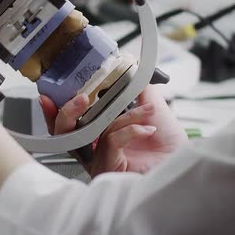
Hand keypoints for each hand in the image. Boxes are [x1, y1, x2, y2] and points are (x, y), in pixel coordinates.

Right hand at [40, 85, 188, 176]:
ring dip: (110, 115)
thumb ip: (138, 90)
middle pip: (63, 133)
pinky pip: (111, 141)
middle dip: (66, 113)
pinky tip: (146, 127)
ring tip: (123, 105)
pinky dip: (129, 129)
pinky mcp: (109, 167)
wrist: (184, 165)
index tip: (49, 94)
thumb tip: (132, 66)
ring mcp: (98, 161)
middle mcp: (92, 150)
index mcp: (97, 135)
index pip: (68, 122)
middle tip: (79, 98)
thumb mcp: (152, 108)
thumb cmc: (168, 146)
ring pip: (87, 134)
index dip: (55, 109)